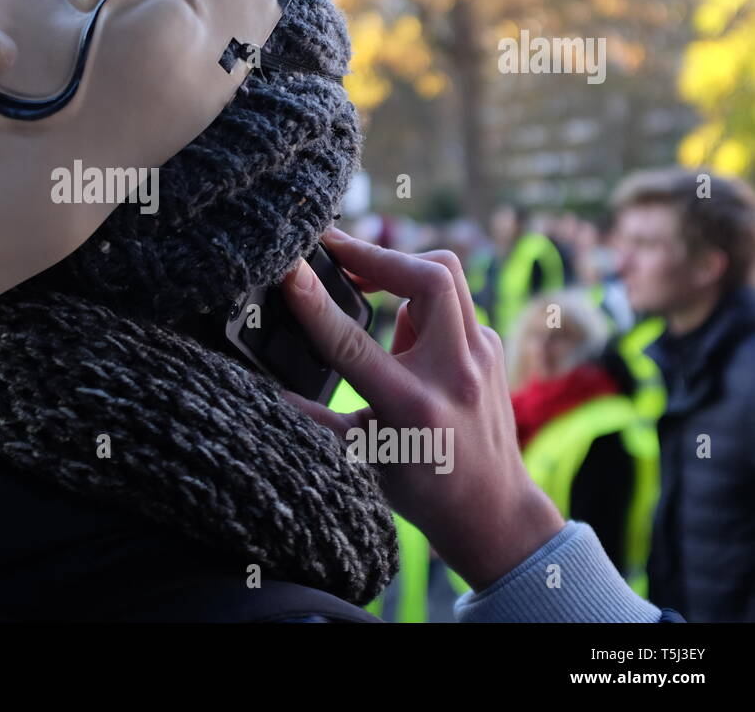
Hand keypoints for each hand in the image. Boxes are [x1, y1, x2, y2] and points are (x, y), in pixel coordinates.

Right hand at [280, 226, 564, 591]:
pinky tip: (397, 318)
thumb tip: (264, 391)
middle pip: (430, 277)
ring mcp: (481, 356)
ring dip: (401, 268)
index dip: (315, 302)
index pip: (353, 342)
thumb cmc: (423, 485)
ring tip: (363, 280)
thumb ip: (311, 420)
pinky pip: (454, 300)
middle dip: (377, 254)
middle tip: (334, 249)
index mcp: (412, 407)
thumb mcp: (359, 459)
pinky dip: (421, 297)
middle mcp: (454, 374)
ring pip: (448, 275)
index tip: (289, 269)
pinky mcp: (490, 347)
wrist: (493, 510)